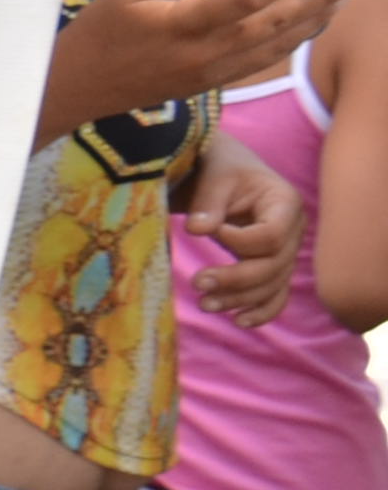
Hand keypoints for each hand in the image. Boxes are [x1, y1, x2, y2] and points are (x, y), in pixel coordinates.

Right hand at [40, 0, 341, 142]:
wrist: (76, 86)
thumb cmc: (101, 29)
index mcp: (183, 25)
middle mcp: (204, 53)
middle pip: (275, 23)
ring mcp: (209, 73)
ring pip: (276, 46)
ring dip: (314, 20)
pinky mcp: (209, 83)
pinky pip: (261, 61)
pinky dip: (291, 41)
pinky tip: (307, 24)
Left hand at [187, 135, 307, 326]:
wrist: (223, 171)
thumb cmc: (220, 168)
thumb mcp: (214, 175)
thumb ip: (208, 202)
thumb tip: (198, 230)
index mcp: (284, 203)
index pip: (270, 236)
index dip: (240, 242)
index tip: (212, 233)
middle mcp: (292, 229)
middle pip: (273, 266)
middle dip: (236, 279)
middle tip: (197, 283)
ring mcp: (285, 250)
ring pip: (272, 285)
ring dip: (240, 299)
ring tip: (205, 305)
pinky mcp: (272, 265)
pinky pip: (276, 294)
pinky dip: (261, 311)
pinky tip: (239, 322)